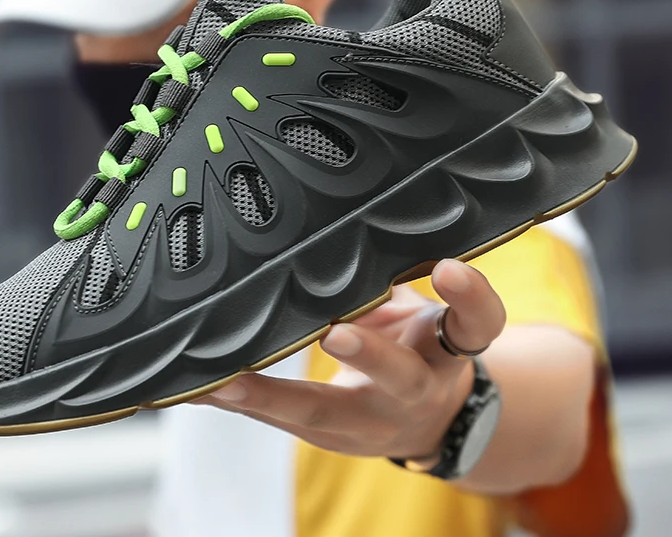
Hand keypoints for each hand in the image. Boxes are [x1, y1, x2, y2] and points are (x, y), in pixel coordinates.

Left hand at [195, 259, 505, 462]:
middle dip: (368, 354)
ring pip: (324, 413)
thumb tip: (343, 234)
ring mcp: (372, 421)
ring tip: (224, 382)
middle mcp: (415, 389)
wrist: (431, 423)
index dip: (470, 297)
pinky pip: (280, 422)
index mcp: (445, 349)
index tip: (450, 267)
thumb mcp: (424, 313)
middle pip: (400, 378)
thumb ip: (393, 279)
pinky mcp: (330, 437)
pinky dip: (237, 404)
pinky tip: (195, 391)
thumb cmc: (419, 351)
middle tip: (336, 331)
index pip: (477, 324)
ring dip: (272, 397)